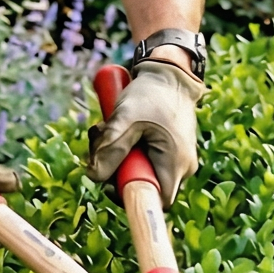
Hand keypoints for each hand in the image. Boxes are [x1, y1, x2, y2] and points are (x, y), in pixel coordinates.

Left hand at [87, 58, 201, 204]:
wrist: (169, 71)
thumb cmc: (152, 93)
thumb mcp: (126, 119)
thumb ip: (110, 149)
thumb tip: (93, 176)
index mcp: (175, 164)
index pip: (154, 201)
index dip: (128, 195)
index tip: (109, 178)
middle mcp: (181, 166)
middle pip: (141, 184)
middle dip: (115, 167)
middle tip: (101, 143)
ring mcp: (175, 158)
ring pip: (138, 169)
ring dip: (117, 153)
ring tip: (109, 127)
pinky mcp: (167, 148)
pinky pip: (142, 157)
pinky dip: (126, 145)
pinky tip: (119, 127)